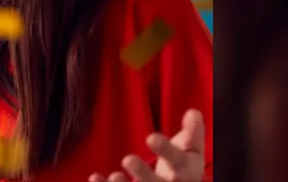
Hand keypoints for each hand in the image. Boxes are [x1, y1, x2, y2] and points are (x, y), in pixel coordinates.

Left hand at [87, 109, 205, 181]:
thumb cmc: (184, 161)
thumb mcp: (193, 146)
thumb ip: (193, 130)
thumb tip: (193, 113)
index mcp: (186, 171)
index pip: (178, 161)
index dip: (165, 150)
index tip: (151, 137)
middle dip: (143, 174)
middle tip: (128, 159)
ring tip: (114, 176)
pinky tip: (95, 177)